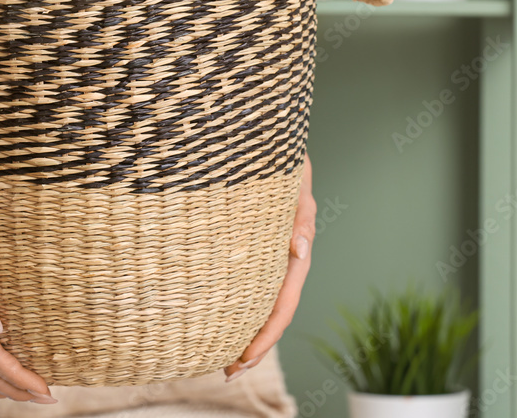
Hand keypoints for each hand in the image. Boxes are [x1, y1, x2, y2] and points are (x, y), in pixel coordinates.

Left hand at [224, 154, 315, 380]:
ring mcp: (266, 257)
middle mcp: (282, 261)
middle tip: (229, 373)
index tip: (244, 360)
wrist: (266, 143)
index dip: (266, 337)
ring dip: (243, 332)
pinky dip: (234, 307)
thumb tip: (299, 251)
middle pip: (271, 314)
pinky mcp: (249, 248)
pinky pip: (244, 285)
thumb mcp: (295, 187)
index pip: (282, 306)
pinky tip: (216, 318)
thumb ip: (301, 218)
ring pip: (257, 304)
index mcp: (295, 254)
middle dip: (253, 347)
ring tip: (221, 360)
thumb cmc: (281, 163)